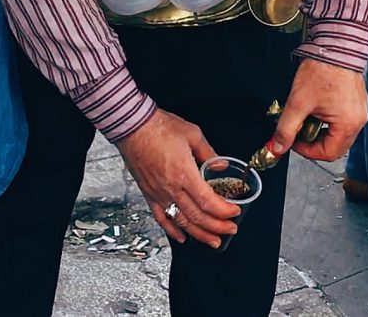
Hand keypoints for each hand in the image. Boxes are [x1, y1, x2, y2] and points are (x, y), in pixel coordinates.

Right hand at [116, 109, 239, 247]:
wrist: (132, 126)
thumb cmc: (159, 127)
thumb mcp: (192, 134)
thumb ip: (209, 153)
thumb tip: (221, 166)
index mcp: (184, 174)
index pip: (208, 202)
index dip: (224, 211)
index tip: (235, 212)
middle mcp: (171, 188)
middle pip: (198, 216)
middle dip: (217, 227)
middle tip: (230, 230)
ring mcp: (158, 193)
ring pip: (181, 222)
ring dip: (199, 234)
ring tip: (213, 242)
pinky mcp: (148, 193)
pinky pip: (161, 217)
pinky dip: (172, 230)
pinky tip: (182, 237)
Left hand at [268, 58, 367, 161]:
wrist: (335, 45)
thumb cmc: (322, 70)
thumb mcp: (298, 102)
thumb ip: (286, 129)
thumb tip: (278, 147)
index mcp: (348, 124)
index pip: (328, 154)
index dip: (307, 151)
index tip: (293, 141)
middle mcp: (359, 120)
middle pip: (335, 146)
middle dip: (313, 141)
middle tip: (299, 129)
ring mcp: (360, 110)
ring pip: (338, 133)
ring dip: (320, 130)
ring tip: (307, 114)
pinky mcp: (357, 101)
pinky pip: (343, 120)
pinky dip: (328, 120)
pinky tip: (316, 106)